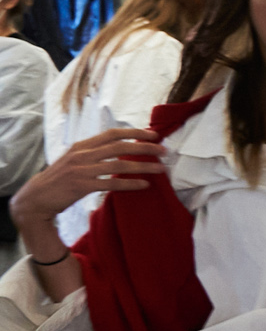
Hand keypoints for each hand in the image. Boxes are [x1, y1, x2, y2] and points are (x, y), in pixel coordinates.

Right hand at [9, 127, 165, 232]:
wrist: (36, 198)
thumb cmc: (59, 180)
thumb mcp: (74, 160)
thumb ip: (93, 154)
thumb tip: (118, 150)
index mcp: (81, 146)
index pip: (112, 133)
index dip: (134, 132)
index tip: (153, 134)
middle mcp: (82, 154)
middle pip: (119, 146)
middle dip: (144, 147)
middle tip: (164, 150)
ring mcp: (81, 170)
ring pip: (119, 164)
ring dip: (143, 166)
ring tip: (161, 169)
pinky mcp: (82, 186)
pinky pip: (111, 183)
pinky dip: (130, 183)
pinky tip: (144, 185)